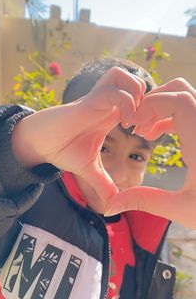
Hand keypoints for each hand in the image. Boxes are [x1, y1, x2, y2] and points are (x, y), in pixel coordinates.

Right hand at [12, 67, 144, 212]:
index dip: (150, 111)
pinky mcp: (89, 101)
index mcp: (112, 115)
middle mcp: (108, 104)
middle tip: (145, 124)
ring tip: (135, 120)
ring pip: (128, 77)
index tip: (147, 133)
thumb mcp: (89, 170)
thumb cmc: (63, 150)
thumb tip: (112, 207)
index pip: (140, 98)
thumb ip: (104, 185)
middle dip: (149, 101)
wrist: (41, 143)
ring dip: (137, 96)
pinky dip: (126, 103)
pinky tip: (124, 123)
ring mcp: (99, 100)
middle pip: (138, 81)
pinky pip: (115, 91)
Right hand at [106, 78, 195, 229]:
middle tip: (138, 126)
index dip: (152, 104)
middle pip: (182, 90)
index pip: (178, 101)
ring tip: (146, 131)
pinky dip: (174, 115)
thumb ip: (145, 201)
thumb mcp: (181, 209)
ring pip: (188, 97)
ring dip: (164, 107)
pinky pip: (191, 110)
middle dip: (155, 101)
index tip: (135, 124)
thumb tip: (111, 205)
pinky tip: (161, 135)